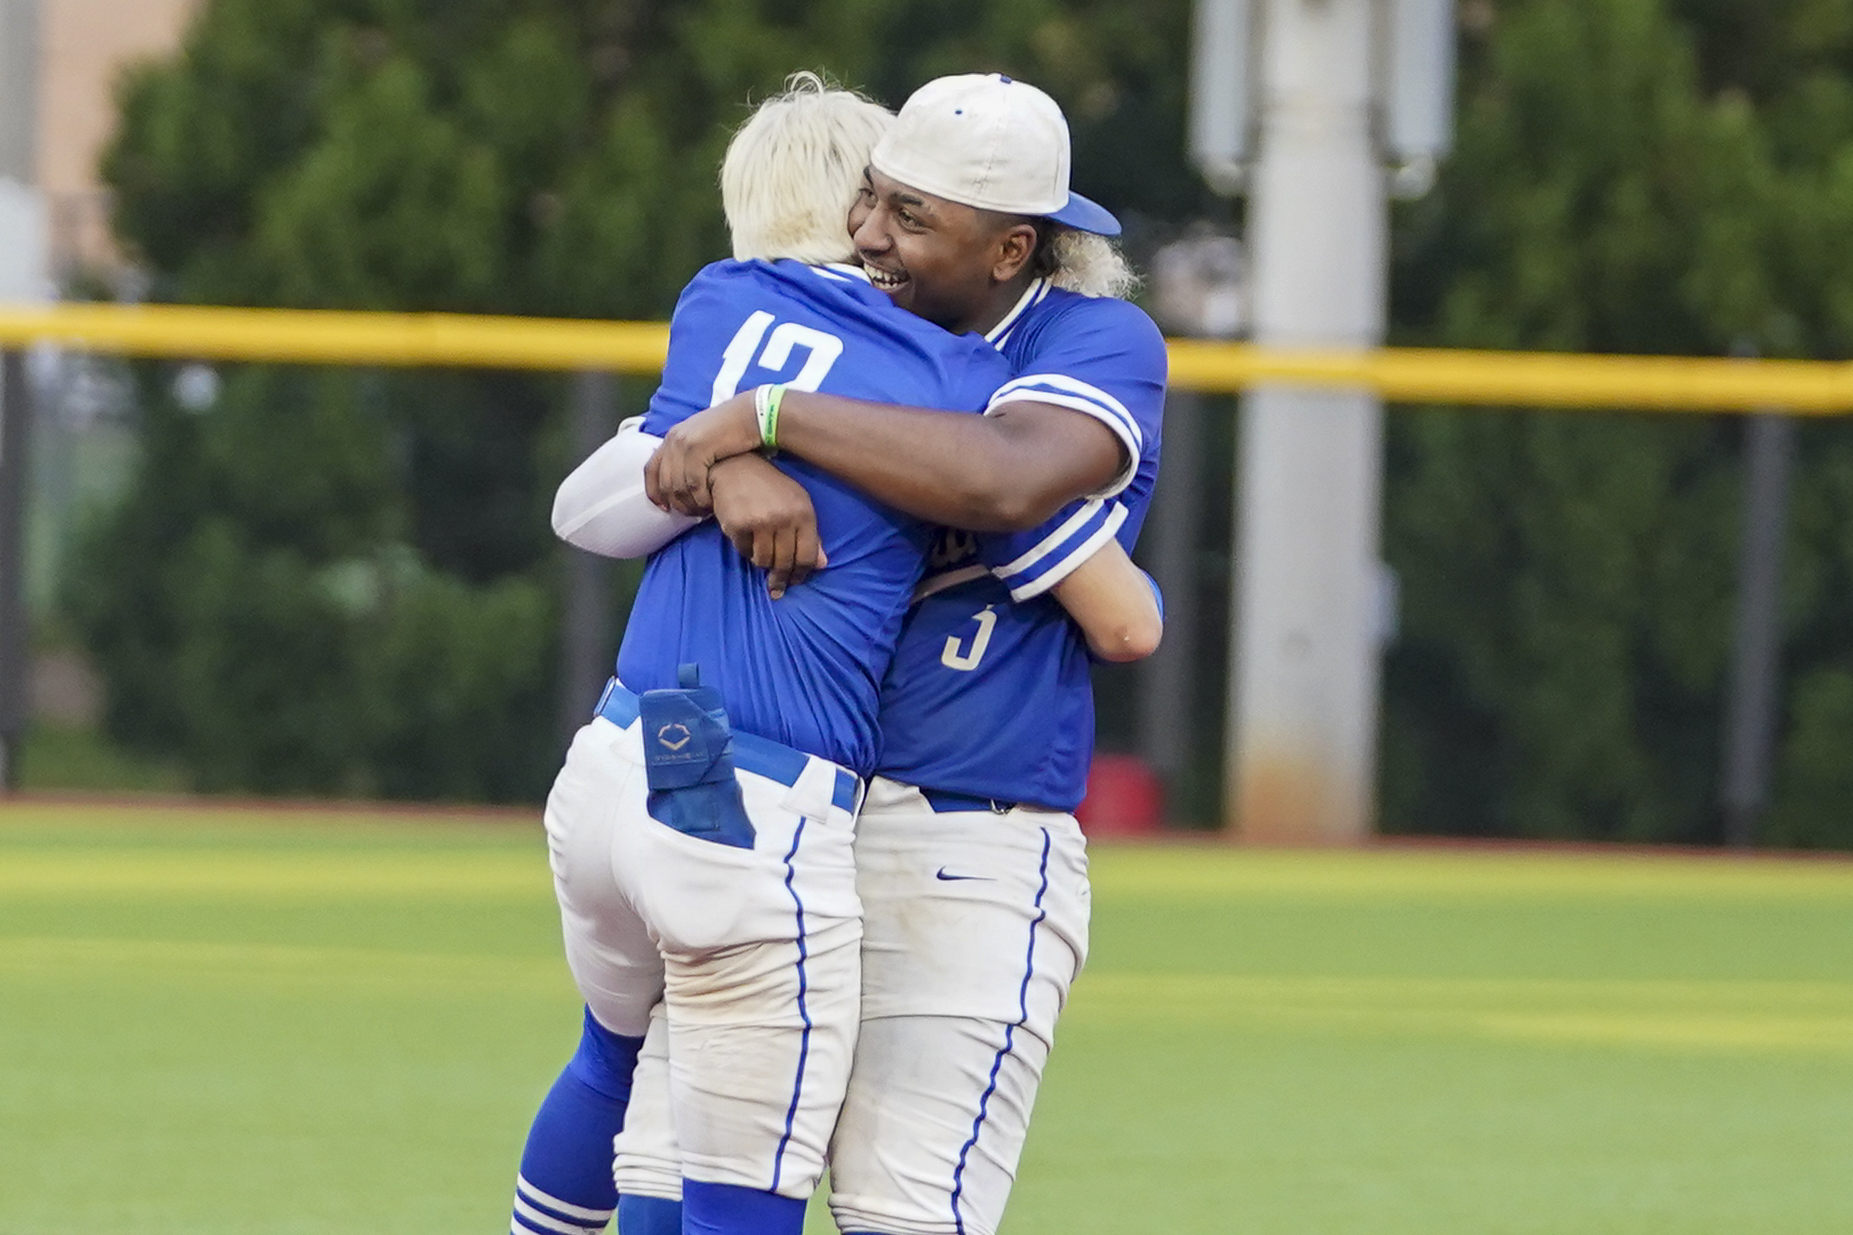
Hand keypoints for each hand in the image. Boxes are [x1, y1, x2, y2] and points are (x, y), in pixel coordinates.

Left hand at [645, 393, 761, 514]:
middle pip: (664, 482)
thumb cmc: (732, 430)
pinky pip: (694, 482)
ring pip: (678, 485)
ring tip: (702, 510)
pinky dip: (701, 497)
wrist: (750, 415)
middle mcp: (674, 439)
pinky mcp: (698, 449)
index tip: (664, 508)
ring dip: (690, 503)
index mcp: (672, 437)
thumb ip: (688, 455)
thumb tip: (681, 480)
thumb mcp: (703, 440)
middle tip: (690, 513)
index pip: (651, 469)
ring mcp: (684, 443)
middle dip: (676, 502)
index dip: (653, 492)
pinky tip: (710, 502)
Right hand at [707, 455, 827, 598]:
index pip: (808, 555)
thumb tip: (822, 564)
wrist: (737, 467)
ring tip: (760, 556)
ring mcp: (760, 522)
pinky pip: (744, 551)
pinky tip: (747, 540)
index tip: (795, 582)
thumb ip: (811, 534)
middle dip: (781, 579)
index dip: (802, 574)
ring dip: (762, 563)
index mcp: (804, 514)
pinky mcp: (738, 525)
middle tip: (776, 588)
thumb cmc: (771, 487)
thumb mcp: (798, 504)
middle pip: (786, 562)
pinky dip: (746, 550)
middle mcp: (784, 519)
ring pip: (764, 561)